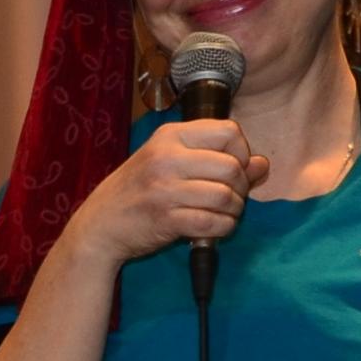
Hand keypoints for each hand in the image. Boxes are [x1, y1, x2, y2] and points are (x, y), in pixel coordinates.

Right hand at [59, 116, 267, 271]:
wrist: (98, 226)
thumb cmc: (137, 191)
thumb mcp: (171, 163)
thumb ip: (216, 159)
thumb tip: (262, 164)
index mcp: (170, 136)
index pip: (229, 131)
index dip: (240, 152)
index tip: (229, 168)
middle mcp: (167, 158)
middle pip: (232, 166)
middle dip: (240, 187)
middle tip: (228, 197)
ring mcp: (165, 189)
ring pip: (226, 196)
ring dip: (233, 210)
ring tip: (221, 213)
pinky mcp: (166, 219)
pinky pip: (214, 222)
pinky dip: (222, 228)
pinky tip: (214, 228)